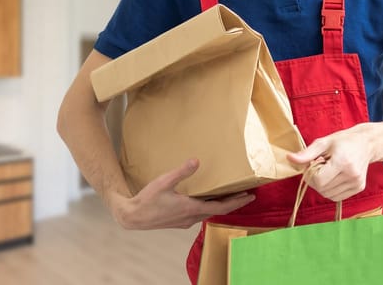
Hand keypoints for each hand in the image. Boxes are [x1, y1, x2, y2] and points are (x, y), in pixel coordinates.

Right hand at [106, 159, 255, 229]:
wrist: (133, 217)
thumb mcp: (164, 182)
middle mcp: (191, 217)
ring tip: (229, 198)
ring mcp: (185, 222)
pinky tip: (206, 202)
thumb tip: (196, 161)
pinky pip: (199, 215)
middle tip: (247, 196)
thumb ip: (181, 172)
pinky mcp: (179, 222)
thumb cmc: (147, 200)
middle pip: (218, 211)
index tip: (250, 196)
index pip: (221, 207)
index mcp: (191, 208)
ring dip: (221, 207)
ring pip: (208, 214)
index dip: (237, 202)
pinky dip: (208, 208)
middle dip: (233, 204)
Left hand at [287, 124, 376, 201]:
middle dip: (314, 180)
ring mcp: (357, 183)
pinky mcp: (359, 188)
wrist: (366, 143)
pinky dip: (330, 190)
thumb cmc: (343, 141)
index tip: (312, 164)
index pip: (318, 180)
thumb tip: (289, 158)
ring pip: (328, 195)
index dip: (309, 174)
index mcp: (342, 162)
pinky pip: (336, 197)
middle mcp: (352, 175)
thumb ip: (306, 154)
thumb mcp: (323, 142)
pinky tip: (333, 177)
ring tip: (328, 171)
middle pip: (322, 189)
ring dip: (322, 185)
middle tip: (319, 166)